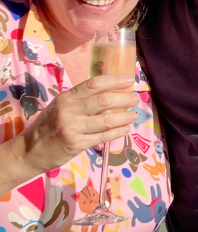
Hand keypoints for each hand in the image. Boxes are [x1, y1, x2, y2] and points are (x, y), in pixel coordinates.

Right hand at [21, 74, 137, 175]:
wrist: (28, 151)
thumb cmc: (48, 125)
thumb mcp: (60, 106)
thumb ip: (81, 99)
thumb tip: (111, 92)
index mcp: (66, 98)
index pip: (94, 84)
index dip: (115, 80)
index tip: (129, 80)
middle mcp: (69, 111)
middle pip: (105, 100)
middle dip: (125, 99)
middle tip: (135, 100)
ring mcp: (73, 128)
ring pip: (107, 119)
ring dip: (125, 117)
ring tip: (134, 115)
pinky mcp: (77, 144)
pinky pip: (103, 136)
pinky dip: (118, 132)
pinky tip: (126, 129)